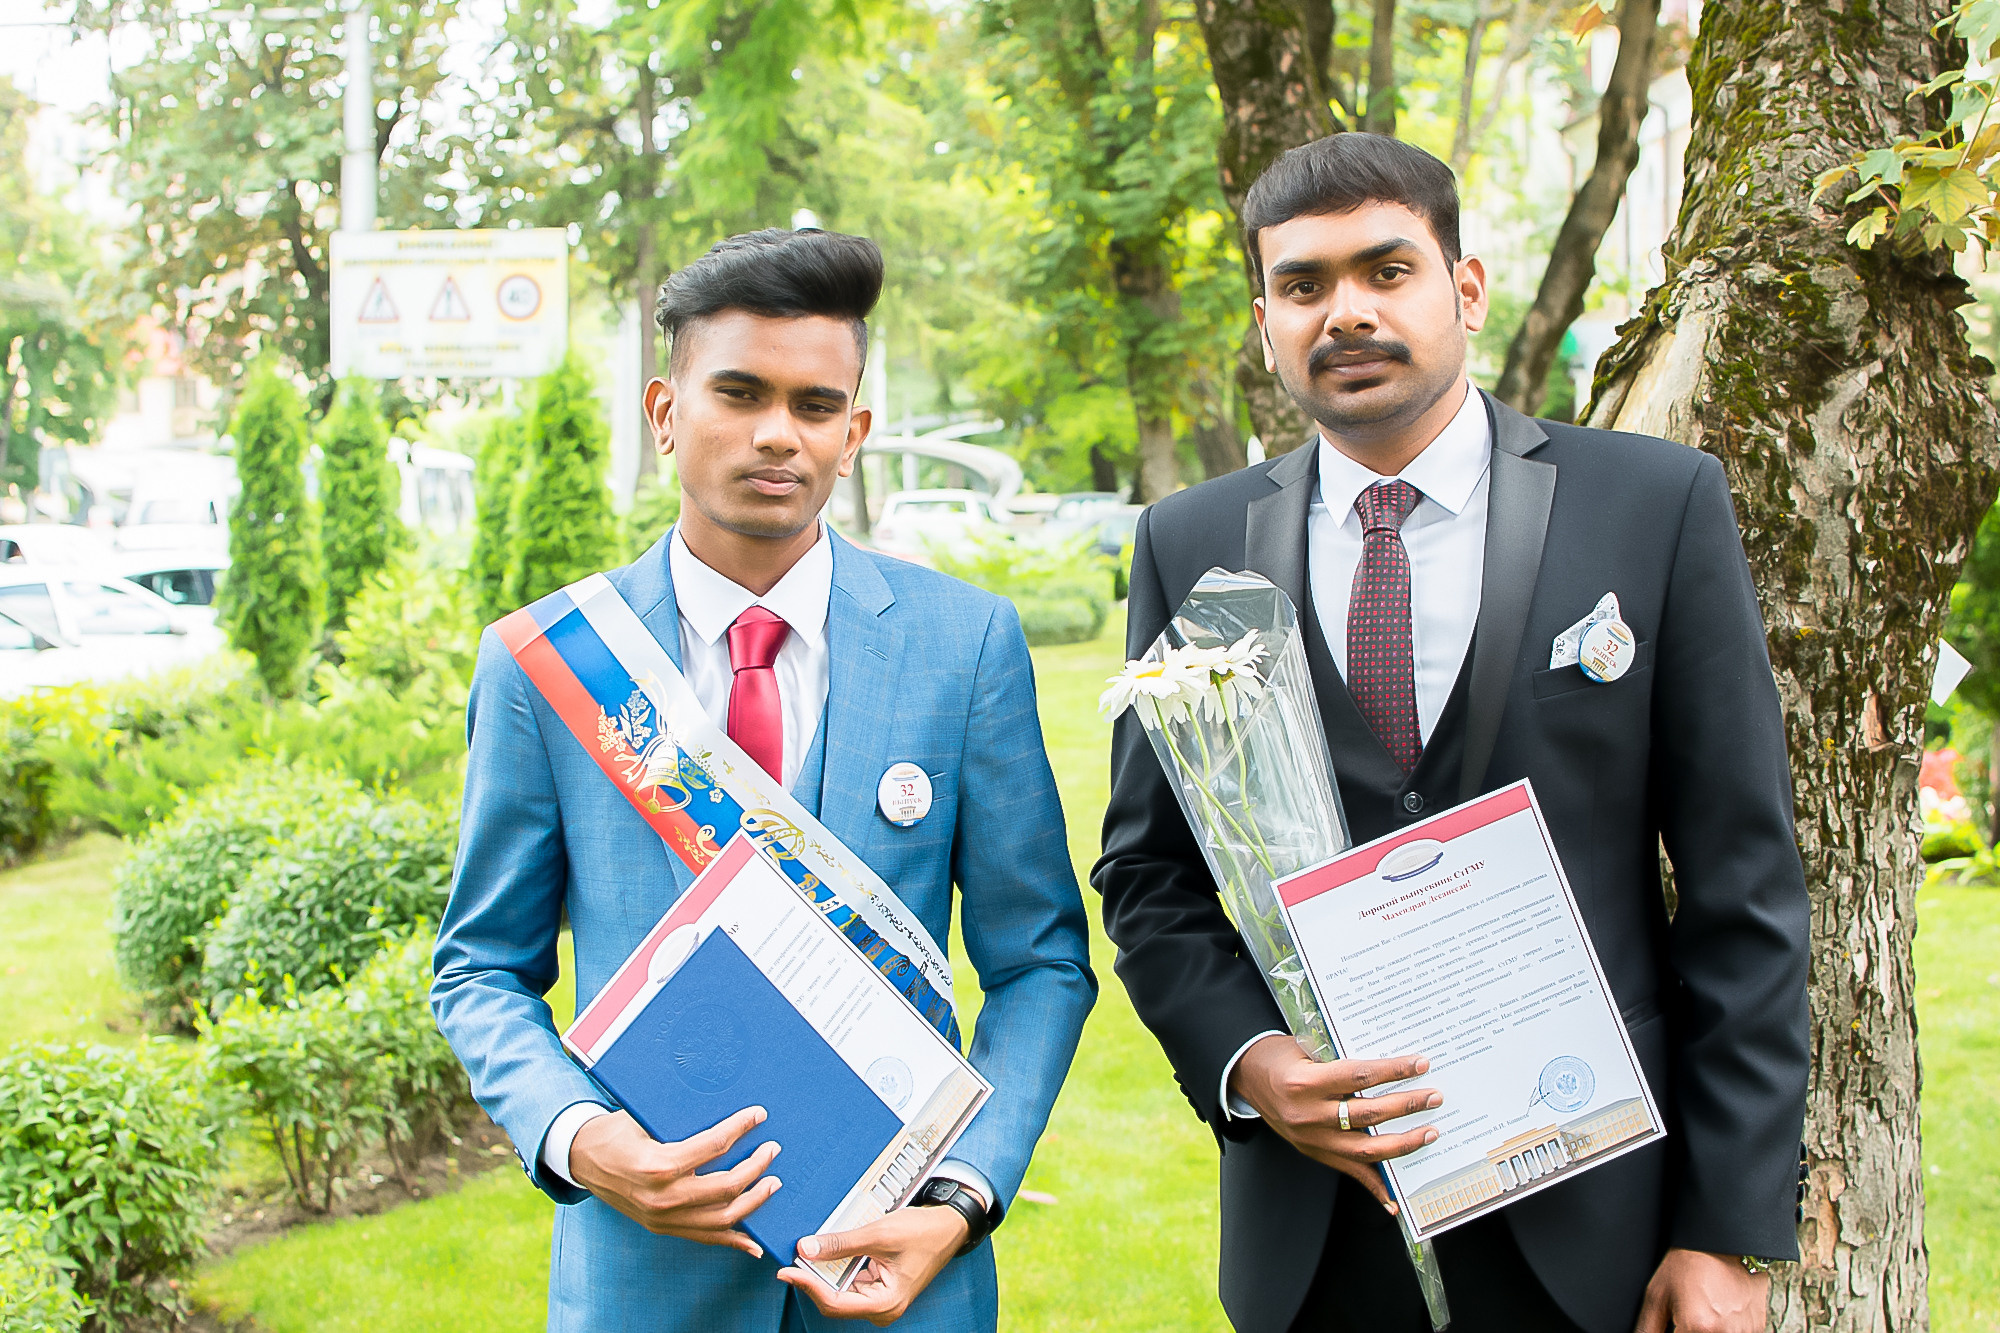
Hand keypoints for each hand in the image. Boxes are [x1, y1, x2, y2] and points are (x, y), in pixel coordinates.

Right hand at [567, 1107, 781, 1255]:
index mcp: (659, 1164)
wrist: (581, 1159)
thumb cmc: (614, 1131)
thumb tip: (723, 1106)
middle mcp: (663, 1197)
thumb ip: (682, 1121)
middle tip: (772, 1150)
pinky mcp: (661, 1228)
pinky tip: (754, 1242)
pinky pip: (705, 1238)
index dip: (741, 1128)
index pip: (714, 1146)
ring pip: (721, 1218)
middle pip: (725, 1187)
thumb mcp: (644, 1118)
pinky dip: (733, 1241)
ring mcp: (662, 1218)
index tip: (759, 1115)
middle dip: (756, 1167)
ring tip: (772, 1184)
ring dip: (752, 1202)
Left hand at [776, 1205, 971, 1324]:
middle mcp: (881, 1307)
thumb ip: (841, 1244)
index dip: (808, 1286)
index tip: (787, 1270)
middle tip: (790, 1260)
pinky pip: (849, 1280)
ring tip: (806, 1253)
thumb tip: (806, 1249)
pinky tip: (824, 1253)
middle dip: (812, 1280)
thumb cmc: (922, 1232)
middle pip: (834, 1299)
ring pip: (839, 1290)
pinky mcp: (877, 1286)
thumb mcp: (879, 1234)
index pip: (834, 1302)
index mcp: (885, 1304)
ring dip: (822, 1273)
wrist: (949, 1226)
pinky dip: (836, 1267)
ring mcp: (879, 1298)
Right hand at [1228, 1033, 1440, 1211]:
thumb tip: (1388, 1063)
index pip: (1359, 1077)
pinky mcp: (1314, 1154)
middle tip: (1434, 1097)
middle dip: (1407, 1106)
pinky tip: (1396, 1199)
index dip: (1393, 1071)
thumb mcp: (1306, 1047)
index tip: (1420, 1064)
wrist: (1246, 1077)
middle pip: (1368, 1115)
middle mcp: (1308, 1115)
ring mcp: (1311, 1140)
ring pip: (1366, 1150)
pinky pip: (1350, 1173)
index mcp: (1304, 1083)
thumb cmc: (1280, 1057)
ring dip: (1403, 1143)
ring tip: (1429, 1133)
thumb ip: (1341, 1058)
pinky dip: (1375, 1188)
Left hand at [1634, 1249, 1769, 1332]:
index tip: (1674, 1324)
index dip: (1673, 1332)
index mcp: (1699, 1326)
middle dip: (1688, 1331)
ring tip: (1703, 1312)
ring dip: (1708, 1330)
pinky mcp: (1757, 1329)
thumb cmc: (1688, 1264)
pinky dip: (1724, 1329)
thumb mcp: (1657, 1294)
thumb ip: (1648, 1327)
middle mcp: (1725, 1332)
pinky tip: (1719, 1313)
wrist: (1721, 1243)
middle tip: (1687, 1316)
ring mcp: (1745, 1332)